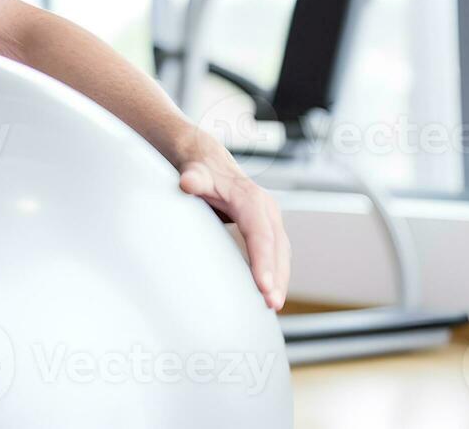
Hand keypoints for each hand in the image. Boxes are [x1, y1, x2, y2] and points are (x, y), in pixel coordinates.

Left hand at [173, 130, 289, 310]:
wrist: (208, 161)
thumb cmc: (201, 171)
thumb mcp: (195, 172)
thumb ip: (193, 178)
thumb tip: (186, 182)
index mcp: (251, 200)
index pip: (260, 234)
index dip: (263, 260)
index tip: (264, 285)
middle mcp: (266, 210)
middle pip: (277, 247)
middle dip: (277, 276)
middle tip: (272, 304)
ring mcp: (269, 220)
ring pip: (282, 253)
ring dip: (281, 279)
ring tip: (274, 306)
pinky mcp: (267, 229)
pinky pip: (277, 254)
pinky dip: (277, 274)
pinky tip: (270, 294)